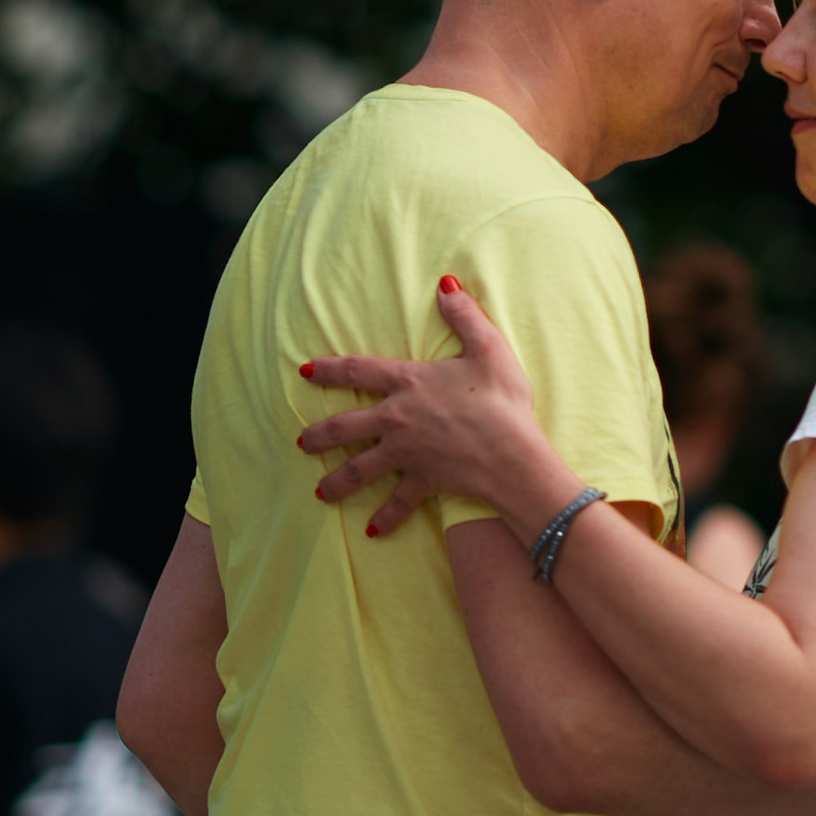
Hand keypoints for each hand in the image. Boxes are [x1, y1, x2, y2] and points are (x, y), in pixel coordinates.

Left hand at [296, 278, 568, 540]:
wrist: (513, 455)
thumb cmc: (502, 400)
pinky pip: (398, 502)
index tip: (306, 371)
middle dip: (320, 435)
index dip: (330, 369)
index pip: (359, 371)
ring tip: (321, 492)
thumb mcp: (488, 349)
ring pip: (360, 469)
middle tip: (303, 442)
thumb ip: (464, 316)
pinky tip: (372, 531)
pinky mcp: (422, 481)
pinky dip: (386, 518)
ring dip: (338, 481)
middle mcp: (397, 420)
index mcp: (409, 383)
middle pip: (345, 427)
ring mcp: (406, 454)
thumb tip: (446, 285)